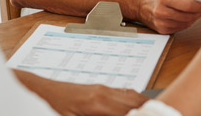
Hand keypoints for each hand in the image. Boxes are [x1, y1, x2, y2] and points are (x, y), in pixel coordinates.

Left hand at [15, 71, 147, 115]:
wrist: (38, 90)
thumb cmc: (51, 106)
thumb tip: (117, 115)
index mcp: (99, 104)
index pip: (130, 112)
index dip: (144, 114)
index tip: (157, 114)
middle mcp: (104, 93)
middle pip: (137, 102)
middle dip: (150, 110)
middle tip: (162, 113)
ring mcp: (103, 89)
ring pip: (132, 96)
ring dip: (144, 105)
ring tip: (155, 110)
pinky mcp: (99, 89)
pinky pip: (124, 93)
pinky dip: (135, 101)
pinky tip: (137, 107)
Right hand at [136, 0, 200, 33]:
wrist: (138, 5)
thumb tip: (199, 5)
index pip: (188, 5)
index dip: (200, 7)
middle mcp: (162, 11)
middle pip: (188, 16)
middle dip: (199, 13)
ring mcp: (161, 22)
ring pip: (185, 24)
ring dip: (194, 19)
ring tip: (197, 14)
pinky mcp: (161, 30)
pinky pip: (179, 28)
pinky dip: (186, 24)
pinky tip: (188, 19)